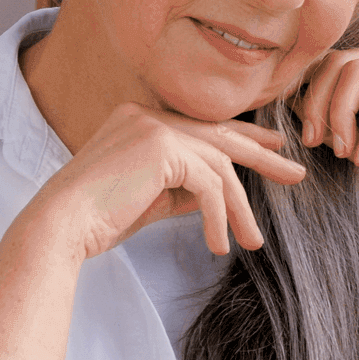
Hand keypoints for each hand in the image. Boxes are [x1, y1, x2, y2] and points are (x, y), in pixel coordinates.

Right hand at [29, 103, 306, 259]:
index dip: (243, 137)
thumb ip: (184, 187)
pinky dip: (218, 217)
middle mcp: (149, 115)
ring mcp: (155, 126)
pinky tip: (218, 245)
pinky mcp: (161, 148)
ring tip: (253, 241)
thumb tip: (219, 193)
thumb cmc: (99, 218)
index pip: (204, 128)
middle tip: (296, 175)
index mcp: (143, 120)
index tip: (273, 150)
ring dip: (239, 209)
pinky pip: (208, 185)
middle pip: (220, 137)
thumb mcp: (152, 198)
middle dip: (263, 157)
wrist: (62, 226)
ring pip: (218, 167)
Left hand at [293, 47, 358, 216]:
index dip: (307, 95)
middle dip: (316, 103)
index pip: (331, 65)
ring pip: (357, 71)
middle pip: (337, 62)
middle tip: (313, 142)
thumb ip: (335, 124)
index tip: (303, 136)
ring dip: (340, 115)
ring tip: (346, 153)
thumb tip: (291, 107)